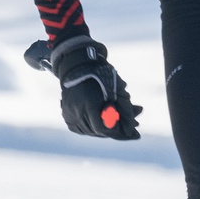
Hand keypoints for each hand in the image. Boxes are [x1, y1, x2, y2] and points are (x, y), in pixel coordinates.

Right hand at [24, 35, 141, 139]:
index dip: (117, 130)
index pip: (103, 128)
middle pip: (98, 132)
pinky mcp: (66, 116)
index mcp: (89, 102)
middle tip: (130, 126)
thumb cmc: (101, 75)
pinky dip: (93, 127)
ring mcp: (69, 114)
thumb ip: (126, 111)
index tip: (129, 128)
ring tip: (117, 119)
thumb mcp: (118, 89)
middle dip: (114, 130)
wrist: (78, 66)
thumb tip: (133, 131)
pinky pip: (83, 129)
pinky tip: (101, 118)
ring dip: (105, 129)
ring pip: (91, 132)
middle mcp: (76, 111)